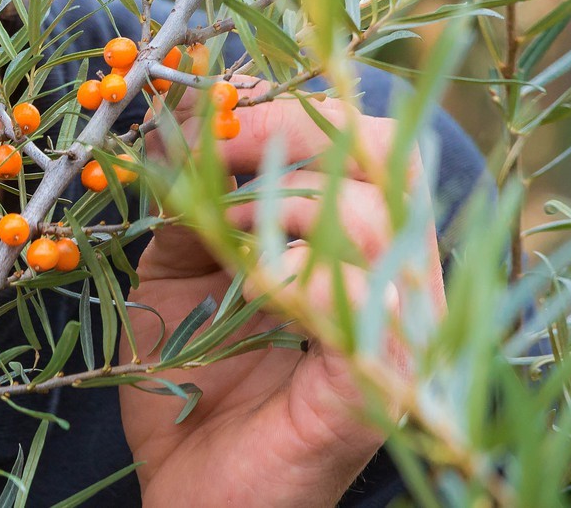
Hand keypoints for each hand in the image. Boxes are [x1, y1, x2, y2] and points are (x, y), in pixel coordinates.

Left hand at [119, 85, 444, 507]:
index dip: (282, 104)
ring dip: (280, 201)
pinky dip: (287, 270)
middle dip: (283, 131)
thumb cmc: (189, 384)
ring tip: (221, 237)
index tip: (201, 102)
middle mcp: (394, 280)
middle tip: (209, 144)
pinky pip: (351, 296)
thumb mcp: (174, 270)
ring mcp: (396, 334)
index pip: (360, 134)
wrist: (191, 497)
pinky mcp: (374, 386)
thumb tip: (176, 112)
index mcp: (355, 243)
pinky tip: (248, 286)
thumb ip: (184, 197)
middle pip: (385, 154)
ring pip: (374, 212)